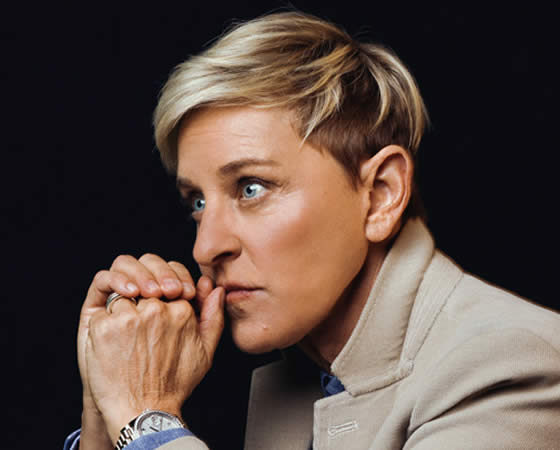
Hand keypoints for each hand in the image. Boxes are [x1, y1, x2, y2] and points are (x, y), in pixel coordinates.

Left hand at [77, 254, 224, 442]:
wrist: (143, 411)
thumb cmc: (174, 384)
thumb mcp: (205, 351)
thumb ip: (213, 315)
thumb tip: (214, 288)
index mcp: (181, 311)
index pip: (168, 282)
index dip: (162, 292)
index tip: (158, 305)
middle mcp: (156, 309)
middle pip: (145, 285)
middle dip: (142, 296)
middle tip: (140, 323)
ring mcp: (129, 317)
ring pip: (123, 296)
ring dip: (123, 310)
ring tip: (127, 337)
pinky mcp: (104, 327)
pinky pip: (103, 311)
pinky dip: (104, 324)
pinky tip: (113, 343)